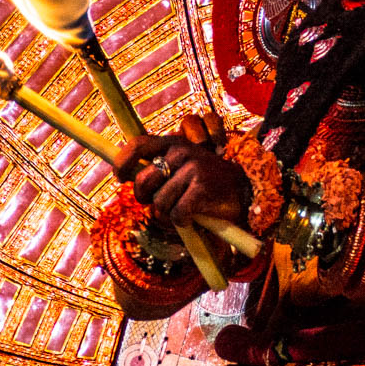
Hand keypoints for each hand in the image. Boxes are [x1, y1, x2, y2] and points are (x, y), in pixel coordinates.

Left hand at [113, 116, 247, 228]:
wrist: (245, 190)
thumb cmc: (206, 183)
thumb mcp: (183, 167)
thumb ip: (159, 168)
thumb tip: (129, 179)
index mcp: (174, 143)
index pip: (138, 145)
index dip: (123, 162)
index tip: (119, 178)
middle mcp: (182, 151)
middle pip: (144, 182)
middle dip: (145, 199)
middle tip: (157, 206)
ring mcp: (193, 168)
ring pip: (160, 203)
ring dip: (167, 215)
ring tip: (181, 212)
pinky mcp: (202, 188)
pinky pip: (177, 214)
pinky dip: (182, 222)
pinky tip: (192, 218)